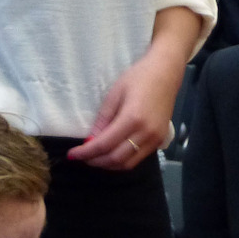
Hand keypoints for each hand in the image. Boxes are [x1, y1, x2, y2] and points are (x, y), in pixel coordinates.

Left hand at [66, 50, 184, 170]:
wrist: (166, 72)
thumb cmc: (138, 77)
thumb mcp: (115, 94)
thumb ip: (103, 120)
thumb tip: (90, 141)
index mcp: (132, 119)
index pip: (104, 144)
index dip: (86, 152)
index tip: (72, 155)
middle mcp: (145, 133)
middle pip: (116, 159)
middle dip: (96, 161)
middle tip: (82, 158)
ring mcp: (155, 139)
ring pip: (128, 164)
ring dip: (109, 165)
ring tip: (95, 158)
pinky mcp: (160, 140)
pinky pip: (138, 158)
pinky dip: (123, 161)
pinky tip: (112, 153)